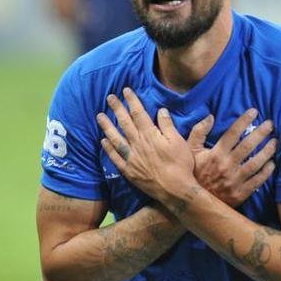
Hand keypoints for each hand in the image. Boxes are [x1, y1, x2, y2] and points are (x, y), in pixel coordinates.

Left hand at [97, 88, 196, 207]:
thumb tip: (161, 110)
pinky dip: (108, 148)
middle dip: (117, 108)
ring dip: (107, 126)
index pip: (139, 113)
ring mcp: (131, 158)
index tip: (126, 90)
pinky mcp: (129, 171)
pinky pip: (115, 157)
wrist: (175, 190)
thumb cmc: (180, 164)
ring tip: (99, 116)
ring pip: (116, 138)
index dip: (132, 100)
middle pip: (125, 122)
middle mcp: (138, 144)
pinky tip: (103, 141)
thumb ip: (167, 125)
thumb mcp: (179, 141)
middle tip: (109, 97)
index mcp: (150, 134)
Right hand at [188, 109, 275, 207]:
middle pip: (248, 146)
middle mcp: (227, 165)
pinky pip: (257, 181)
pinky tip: (272, 164)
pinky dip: (266, 172)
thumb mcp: (189, 152)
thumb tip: (210, 117)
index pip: (233, 133)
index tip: (254, 111)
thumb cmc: (193, 174)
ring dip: (267, 151)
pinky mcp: (240, 193)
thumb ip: (198, 132)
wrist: (193, 203)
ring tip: (275, 142)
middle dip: (261, 133)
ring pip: (256, 163)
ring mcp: (235, 180)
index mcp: (216, 154)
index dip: (244, 120)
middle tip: (271, 124)